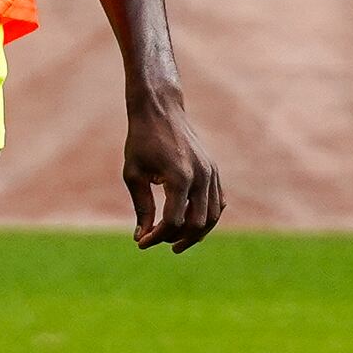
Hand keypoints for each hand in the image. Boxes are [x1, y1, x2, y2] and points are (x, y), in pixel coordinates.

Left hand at [121, 92, 222, 248]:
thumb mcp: (134, 174)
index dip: (157, 237)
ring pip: (212, 216)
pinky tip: (189, 223)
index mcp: (179, 176)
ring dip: (195, 233)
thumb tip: (142, 236)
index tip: (141, 242)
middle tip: (158, 242)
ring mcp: (211, 172)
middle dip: (176, 238)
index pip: (173, 221)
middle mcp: (201, 175)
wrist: (161, 109)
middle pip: (197, 224)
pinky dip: (206, 217)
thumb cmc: (142, 140)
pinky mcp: (214, 170)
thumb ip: (141, 206)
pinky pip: (218, 202)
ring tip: (176, 241)